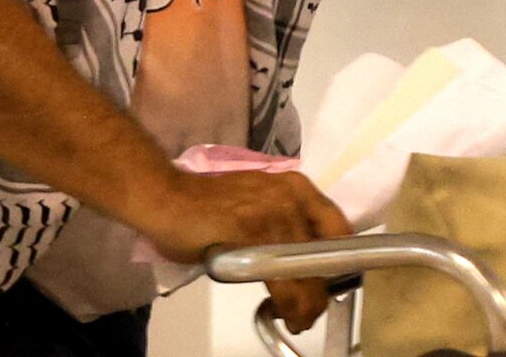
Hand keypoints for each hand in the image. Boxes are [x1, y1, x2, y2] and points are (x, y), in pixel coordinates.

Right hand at [137, 169, 353, 333]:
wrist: (166, 198)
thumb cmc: (206, 204)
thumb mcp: (258, 203)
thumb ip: (285, 223)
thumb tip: (305, 257)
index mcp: (296, 186)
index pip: (339, 229)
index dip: (339, 263)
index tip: (328, 284)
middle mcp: (292, 196)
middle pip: (326, 255)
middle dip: (322, 291)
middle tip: (311, 310)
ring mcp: (274, 215)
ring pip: (307, 273)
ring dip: (307, 305)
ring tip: (299, 319)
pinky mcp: (253, 236)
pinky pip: (283, 281)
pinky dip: (289, 305)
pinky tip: (283, 314)